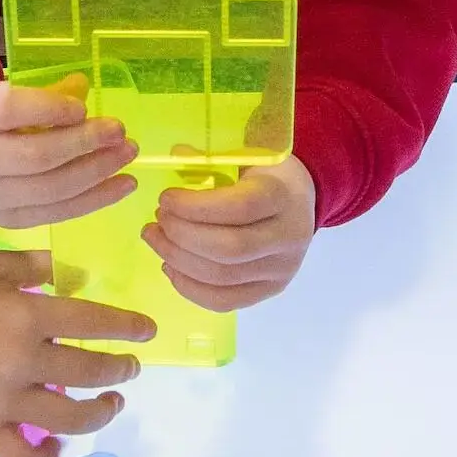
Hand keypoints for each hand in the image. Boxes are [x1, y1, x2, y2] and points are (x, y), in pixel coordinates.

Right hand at [0, 74, 136, 227]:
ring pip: (52, 190)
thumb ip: (46, 94)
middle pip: (37, 156)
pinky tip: (123, 185)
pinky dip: (96, 199)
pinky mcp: (9, 220)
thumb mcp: (10, 94)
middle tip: (119, 131)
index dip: (50, 109)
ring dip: (98, 172)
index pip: (10, 111)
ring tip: (127, 154)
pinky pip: (59, 213)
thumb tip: (84, 90)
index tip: (83, 108)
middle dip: (85, 143)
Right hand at [0, 249, 152, 456]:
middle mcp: (24, 363)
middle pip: (90, 373)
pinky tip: (56, 448)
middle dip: (119, 370)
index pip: (95, 324)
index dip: (127, 328)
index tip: (146, 332)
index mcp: (29, 318)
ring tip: (111, 404)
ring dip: (100, 413)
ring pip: (69, 419)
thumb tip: (62, 270)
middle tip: (129, 367)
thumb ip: (31, 266)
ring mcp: (5, 402)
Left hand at [143, 156, 316, 310]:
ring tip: (156, 239)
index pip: (240, 208)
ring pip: (221, 277)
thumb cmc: (266, 174)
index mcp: (284, 196)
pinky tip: (170, 267)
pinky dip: (189, 287)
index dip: (195, 207)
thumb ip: (213, 157)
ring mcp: (281, 269)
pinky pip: (224, 301)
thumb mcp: (247, 155)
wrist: (300, 201)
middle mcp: (288, 237)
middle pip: (229, 248)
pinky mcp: (270, 290)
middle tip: (157, 220)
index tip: (165, 199)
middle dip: (181, 236)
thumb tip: (174, 156)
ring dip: (178, 260)